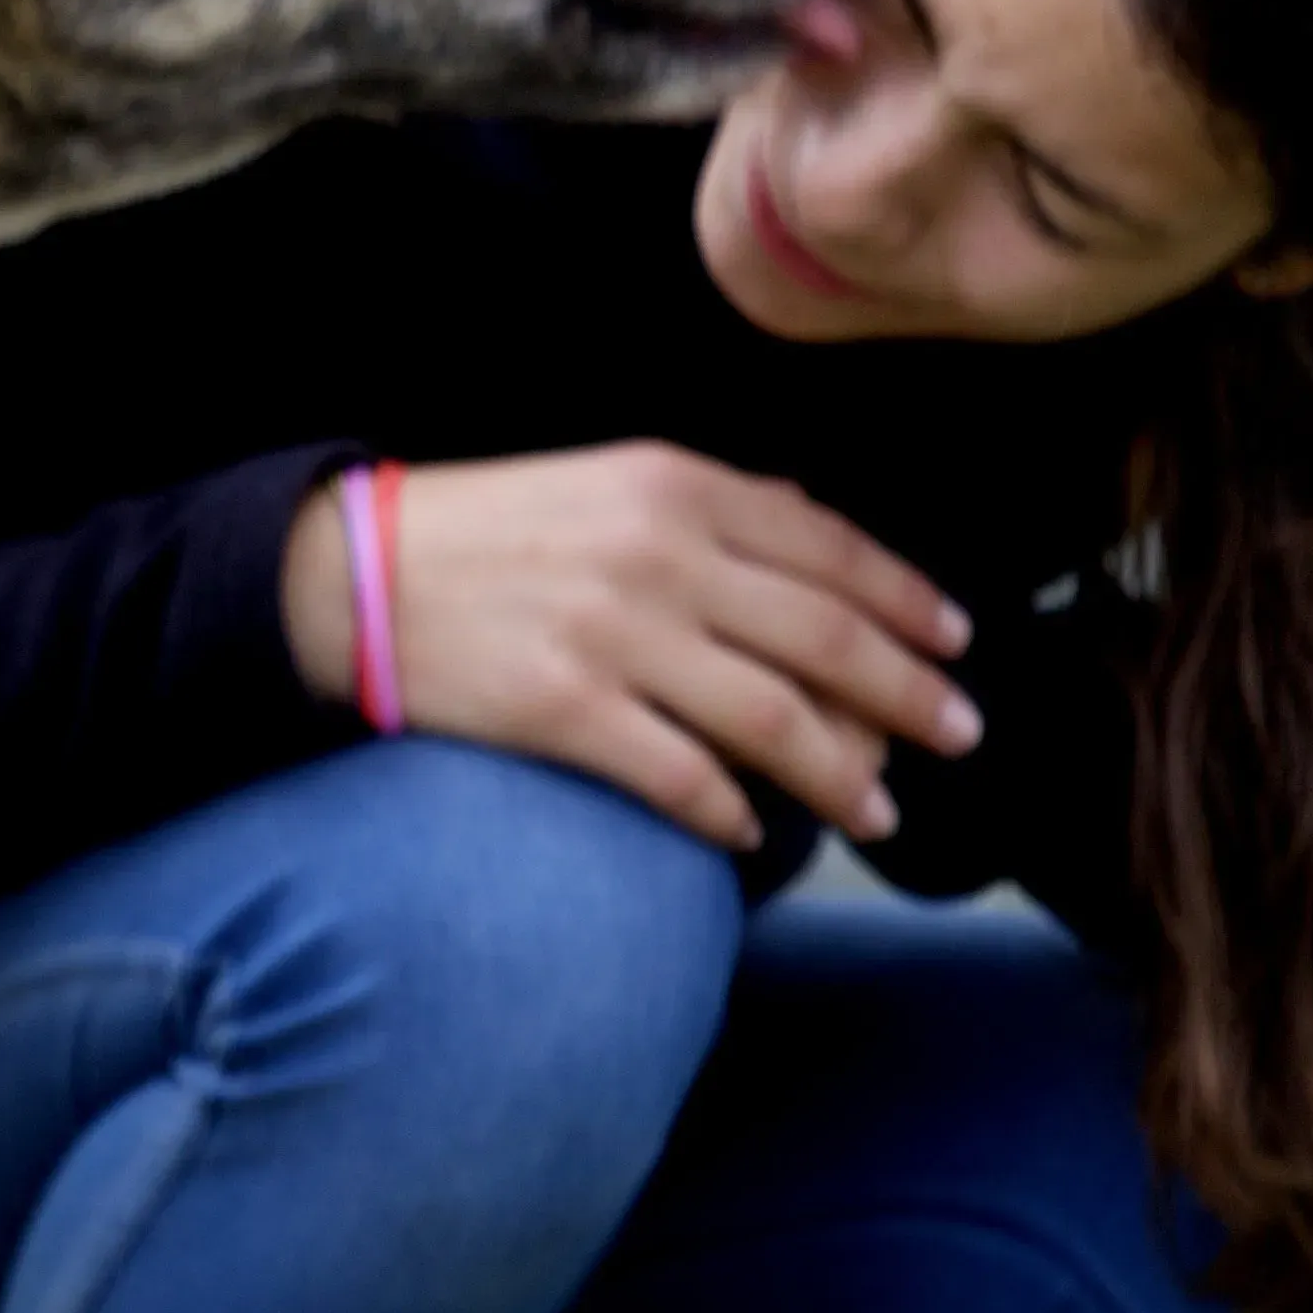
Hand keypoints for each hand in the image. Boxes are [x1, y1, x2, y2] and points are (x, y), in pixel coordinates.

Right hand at [282, 443, 977, 851]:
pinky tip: (756, 831)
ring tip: (881, 810)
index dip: (909, 603)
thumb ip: (716, 508)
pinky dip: (732, 810)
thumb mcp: (610, 481)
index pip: (830, 550)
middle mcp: (658, 556)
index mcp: (676, 487)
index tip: (957, 645)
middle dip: (910, 696)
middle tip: (959, 737)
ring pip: (773, 719)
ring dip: (845, 774)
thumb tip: (817, 538)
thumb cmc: (492, 530)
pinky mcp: (564, 710)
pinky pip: (681, 777)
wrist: (353, 574)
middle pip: (827, 640)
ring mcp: (613, 636)